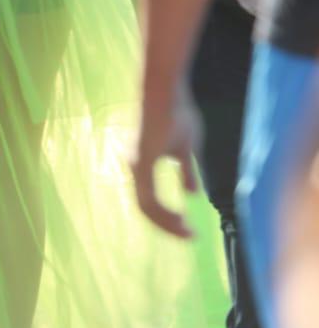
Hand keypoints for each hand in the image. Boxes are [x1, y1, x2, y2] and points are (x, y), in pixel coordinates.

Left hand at [131, 86, 202, 238]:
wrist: (167, 92)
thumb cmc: (176, 115)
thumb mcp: (185, 149)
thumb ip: (185, 172)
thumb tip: (191, 194)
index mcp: (143, 165)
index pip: (149, 201)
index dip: (167, 217)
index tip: (188, 228)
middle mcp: (135, 168)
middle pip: (146, 208)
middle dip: (167, 225)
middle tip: (189, 236)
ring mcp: (136, 165)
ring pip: (146, 206)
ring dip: (167, 223)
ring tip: (187, 231)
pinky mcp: (141, 161)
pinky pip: (148, 196)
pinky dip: (163, 211)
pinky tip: (180, 218)